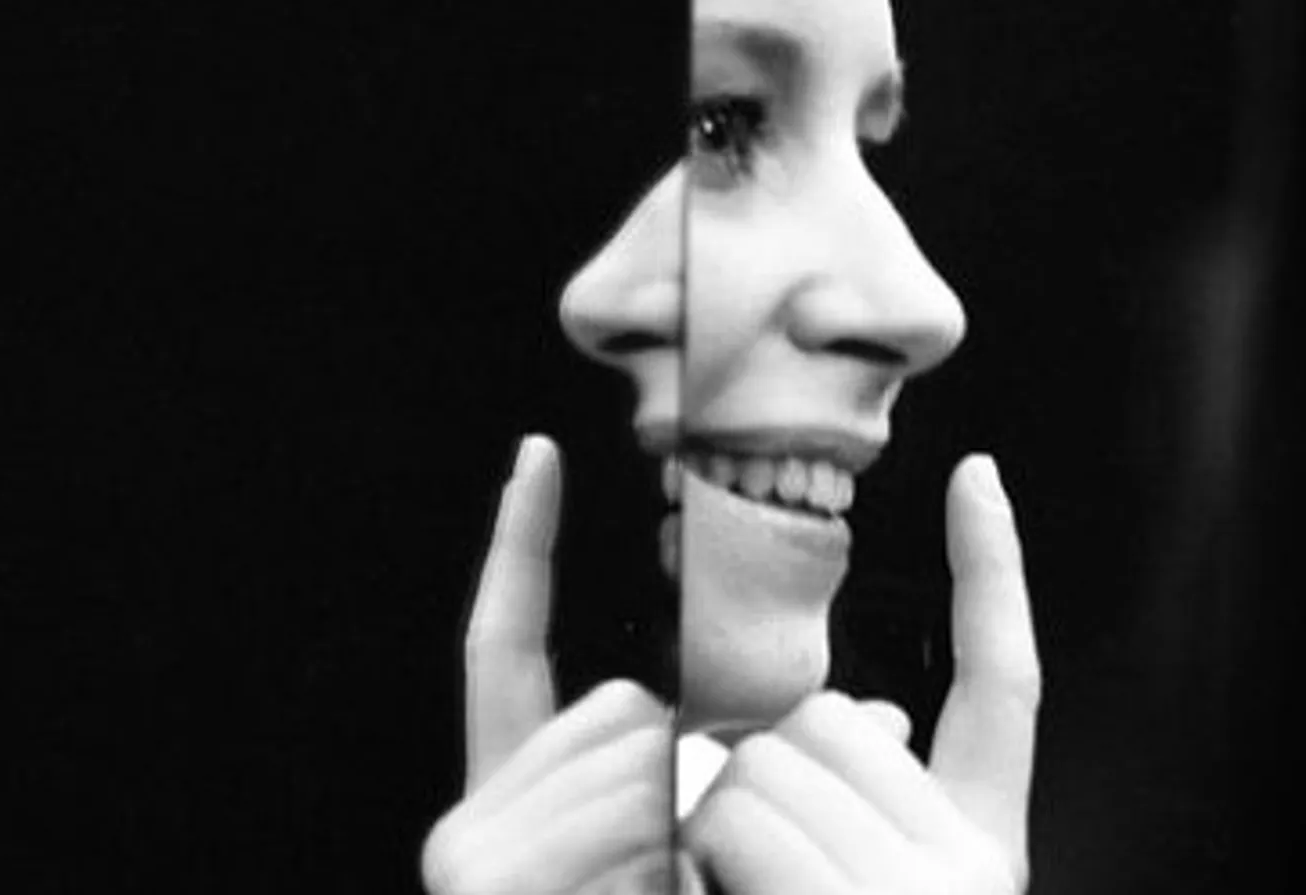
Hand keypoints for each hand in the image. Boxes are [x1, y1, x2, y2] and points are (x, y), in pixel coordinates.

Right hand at [422, 436, 677, 894]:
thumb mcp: (681, 855)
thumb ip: (707, 784)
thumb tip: (838, 719)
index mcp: (506, 806)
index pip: (503, 645)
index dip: (521, 543)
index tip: (537, 452)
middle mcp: (468, 826)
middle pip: (618, 707)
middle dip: (671, 776)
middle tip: (659, 872)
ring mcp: (467, 854)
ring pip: (634, 759)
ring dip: (674, 832)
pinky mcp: (486, 876)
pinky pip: (626, 812)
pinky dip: (658, 861)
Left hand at [682, 455, 1039, 893]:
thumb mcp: (864, 883)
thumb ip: (867, 803)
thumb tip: (882, 719)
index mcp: (983, 851)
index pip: (1007, 682)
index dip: (993, 571)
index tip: (978, 476)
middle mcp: (975, 869)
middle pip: (833, 715)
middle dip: (766, 771)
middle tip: (757, 872)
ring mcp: (923, 890)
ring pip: (765, 758)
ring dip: (718, 826)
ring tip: (737, 894)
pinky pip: (731, 816)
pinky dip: (697, 861)